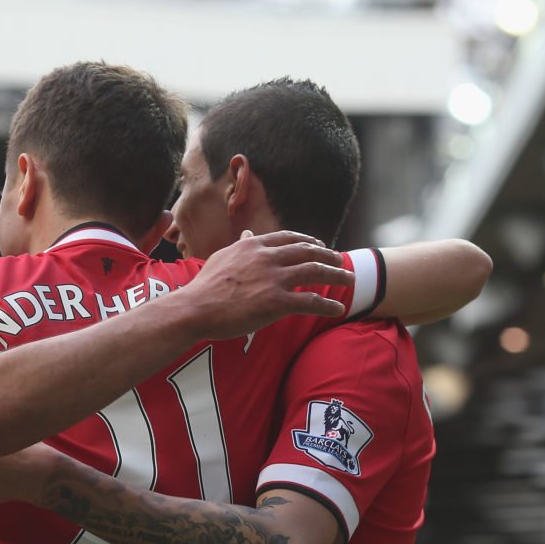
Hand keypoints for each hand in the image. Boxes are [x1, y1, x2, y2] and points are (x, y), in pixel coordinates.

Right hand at [184, 230, 352, 339]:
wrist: (195, 309)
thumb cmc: (204, 287)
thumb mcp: (222, 258)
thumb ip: (240, 246)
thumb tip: (247, 235)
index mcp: (254, 246)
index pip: (288, 238)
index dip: (307, 240)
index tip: (318, 244)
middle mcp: (267, 258)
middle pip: (307, 251)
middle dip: (328, 255)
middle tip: (340, 260)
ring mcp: (274, 279)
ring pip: (315, 272)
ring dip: (336, 274)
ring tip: (349, 279)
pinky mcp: (277, 302)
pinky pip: (311, 301)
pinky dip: (328, 304)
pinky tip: (338, 308)